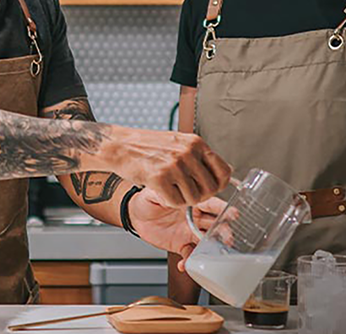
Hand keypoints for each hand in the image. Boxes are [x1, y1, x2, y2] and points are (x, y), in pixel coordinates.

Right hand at [99, 127, 231, 206]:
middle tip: (186, 191)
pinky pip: (176, 203)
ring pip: (194, 198)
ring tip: (171, 188)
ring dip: (183, 199)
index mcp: (196, 143)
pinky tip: (161, 190)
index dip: (219, 185)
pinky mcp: (160, 178)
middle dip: (200, 196)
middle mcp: (188, 152)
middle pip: (210, 189)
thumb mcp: (179, 143)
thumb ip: (199, 157)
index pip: (224, 171)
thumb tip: (225, 172)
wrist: (120, 146)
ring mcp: (174, 165)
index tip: (210, 188)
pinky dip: (169, 202)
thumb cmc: (147, 146)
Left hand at [128, 187, 229, 267]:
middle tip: (228, 238)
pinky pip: (190, 255)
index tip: (233, 213)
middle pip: (215, 224)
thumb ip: (169, 194)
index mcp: (192, 201)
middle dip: (224, 231)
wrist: (136, 215)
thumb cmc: (148, 198)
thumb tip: (180, 195)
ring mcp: (190, 232)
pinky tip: (185, 264)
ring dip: (213, 249)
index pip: (211, 203)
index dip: (223, 208)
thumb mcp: (156, 192)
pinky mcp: (181, 245)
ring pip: (207, 242)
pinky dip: (190, 261)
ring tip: (213, 255)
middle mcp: (195, 217)